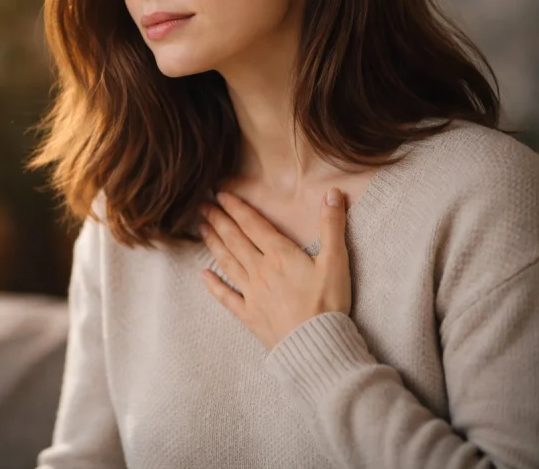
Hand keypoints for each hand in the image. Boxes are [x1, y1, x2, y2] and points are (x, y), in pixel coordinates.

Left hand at [198, 188, 350, 349]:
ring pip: (227, 263)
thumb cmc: (328, 303)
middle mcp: (260, 271)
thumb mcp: (336, 261)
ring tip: (202, 228)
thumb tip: (333, 193)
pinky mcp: (250, 315)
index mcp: (279, 255)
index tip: (221, 194)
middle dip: (218, 220)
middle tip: (203, 206)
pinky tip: (202, 276)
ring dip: (213, 244)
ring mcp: (252, 293)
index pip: (253, 225)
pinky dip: (214, 286)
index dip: (236, 208)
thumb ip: (332, 226)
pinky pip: (227, 297)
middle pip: (235, 240)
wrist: (317, 345)